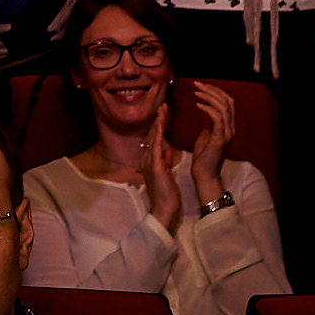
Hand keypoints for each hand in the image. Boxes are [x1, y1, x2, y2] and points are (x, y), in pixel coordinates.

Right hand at [140, 103, 181, 232]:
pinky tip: (161, 124)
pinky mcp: (155, 165)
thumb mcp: (166, 174)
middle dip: (158, 120)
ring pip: (154, 137)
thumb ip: (165, 161)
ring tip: (162, 109)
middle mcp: (147, 159)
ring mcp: (150, 161)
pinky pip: (156, 146)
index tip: (164, 114)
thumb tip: (167, 151)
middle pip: (153, 135)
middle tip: (163, 106)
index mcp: (150, 161)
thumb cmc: (166, 194)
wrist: (163, 209)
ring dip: (158, 123)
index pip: (155, 140)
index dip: (159, 126)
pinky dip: (159, 133)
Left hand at [188, 82, 236, 199]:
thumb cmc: (204, 156)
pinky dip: (208, 109)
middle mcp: (231, 128)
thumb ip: (208, 121)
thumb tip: (204, 107)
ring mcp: (227, 134)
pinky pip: (217, 118)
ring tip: (196, 92)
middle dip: (213, 90)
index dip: (216, 92)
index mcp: (228, 126)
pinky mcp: (220, 139)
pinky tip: (198, 105)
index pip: (228, 103)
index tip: (202, 86)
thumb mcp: (206, 134)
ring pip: (224, 107)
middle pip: (228, 102)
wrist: (204, 175)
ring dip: (209, 97)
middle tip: (198, 84)